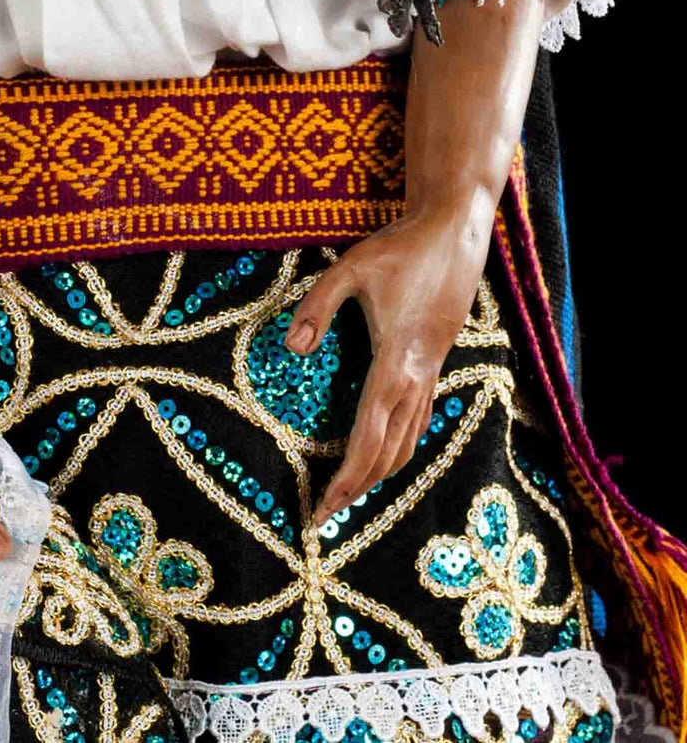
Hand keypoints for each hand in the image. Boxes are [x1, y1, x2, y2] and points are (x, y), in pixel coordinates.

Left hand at [287, 194, 494, 528]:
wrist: (454, 235)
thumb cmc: (401, 249)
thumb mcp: (351, 269)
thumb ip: (318, 306)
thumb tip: (291, 348)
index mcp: (395, 365)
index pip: (367, 439)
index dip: (345, 479)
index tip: (322, 508)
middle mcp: (417, 379)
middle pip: (388, 452)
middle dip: (358, 487)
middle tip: (327, 512)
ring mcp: (432, 372)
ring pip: (409, 440)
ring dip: (380, 470)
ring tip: (351, 490)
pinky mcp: (437, 361)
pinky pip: (420, 418)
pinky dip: (401, 444)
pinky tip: (388, 447)